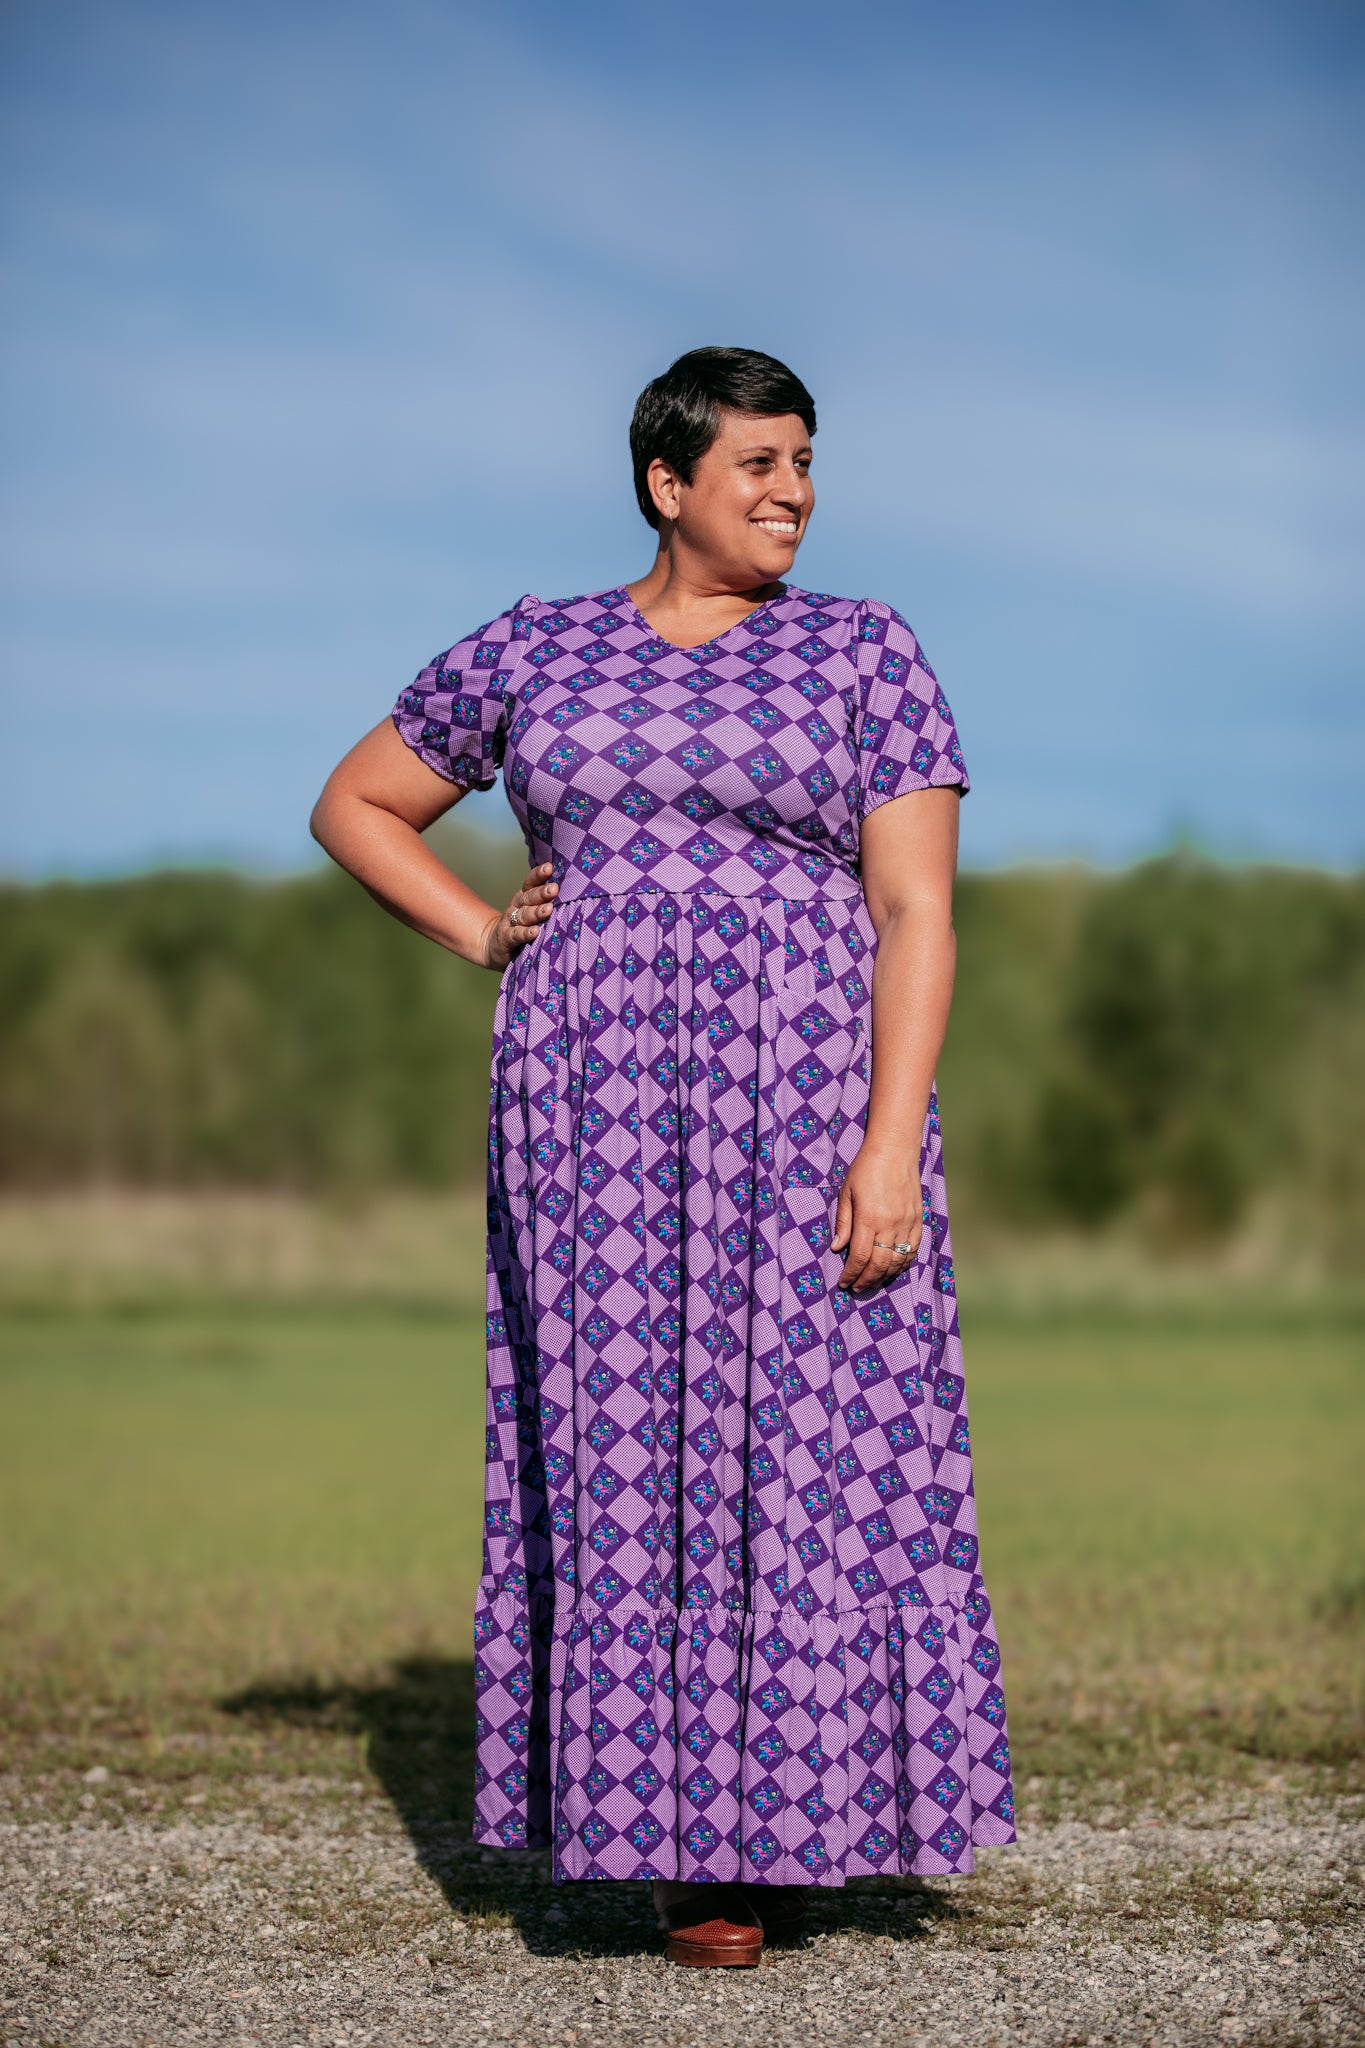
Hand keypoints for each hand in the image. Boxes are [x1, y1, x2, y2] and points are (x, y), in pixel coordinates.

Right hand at [481, 862, 558, 970]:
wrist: (494, 945)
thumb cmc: (521, 926)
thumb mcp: (531, 910)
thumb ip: (546, 901)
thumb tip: (573, 890)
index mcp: (524, 897)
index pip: (530, 882)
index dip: (539, 874)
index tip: (549, 867)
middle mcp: (516, 907)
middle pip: (529, 897)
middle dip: (542, 893)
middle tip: (554, 889)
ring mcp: (510, 922)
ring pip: (524, 915)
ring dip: (536, 912)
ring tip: (548, 909)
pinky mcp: (506, 938)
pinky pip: (516, 934)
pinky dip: (525, 933)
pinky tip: (535, 932)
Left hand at [830, 1146, 922, 1292]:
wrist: (895, 1149)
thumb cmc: (865, 1168)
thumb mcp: (846, 1193)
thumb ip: (843, 1223)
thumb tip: (836, 1248)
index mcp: (869, 1218)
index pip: (859, 1257)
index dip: (851, 1274)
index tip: (844, 1283)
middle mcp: (890, 1224)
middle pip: (879, 1264)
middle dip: (866, 1280)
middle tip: (857, 1288)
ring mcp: (907, 1223)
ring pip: (898, 1261)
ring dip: (884, 1276)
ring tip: (872, 1282)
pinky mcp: (918, 1220)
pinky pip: (913, 1250)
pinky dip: (903, 1264)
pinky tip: (893, 1269)